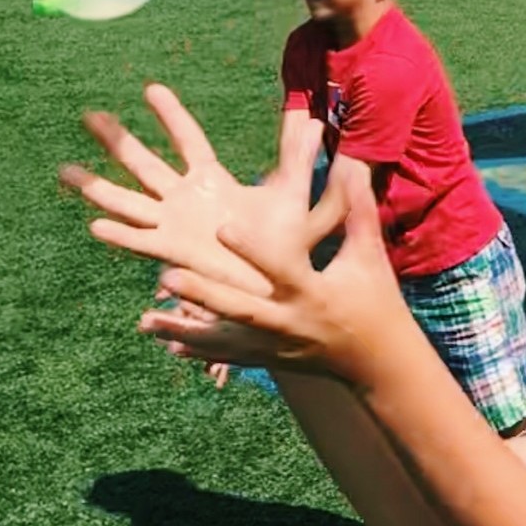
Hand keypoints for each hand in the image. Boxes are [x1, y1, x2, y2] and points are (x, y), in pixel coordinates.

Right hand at [63, 84, 334, 295]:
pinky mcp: (172, 254)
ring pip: (128, 200)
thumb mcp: (292, 197)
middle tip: (87, 115)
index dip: (171, 116)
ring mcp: (173, 225)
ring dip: (96, 187)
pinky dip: (120, 234)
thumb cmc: (284, 245)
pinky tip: (95, 224)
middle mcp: (184, 199)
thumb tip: (314, 119)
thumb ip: (297, 159)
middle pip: (143, 163)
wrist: (278, 286)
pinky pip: (140, 242)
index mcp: (211, 181)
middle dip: (116, 140)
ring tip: (63, 170)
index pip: (188, 141)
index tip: (151, 88)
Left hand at [139, 160, 414, 385]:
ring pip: (227, 340)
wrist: (379, 360)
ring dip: (187, 331)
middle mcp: (292, 324)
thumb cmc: (375, 300)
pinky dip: (200, 350)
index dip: (253, 249)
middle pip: (243, 311)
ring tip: (146, 319)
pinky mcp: (271, 360)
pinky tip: (166, 345)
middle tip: (166, 276)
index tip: (223, 226)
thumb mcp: (368, 256)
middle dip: (205, 296)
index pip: (281, 270)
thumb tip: (352, 164)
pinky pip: (230, 356)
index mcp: (315, 293)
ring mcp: (278, 347)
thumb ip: (356, 210)